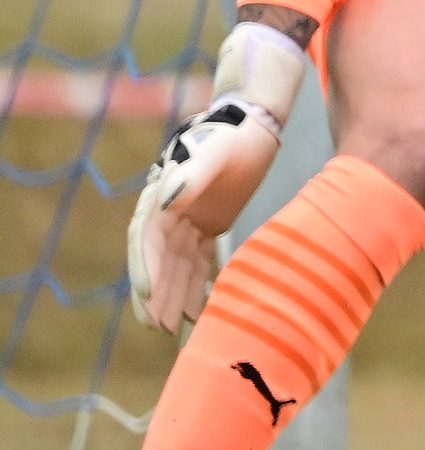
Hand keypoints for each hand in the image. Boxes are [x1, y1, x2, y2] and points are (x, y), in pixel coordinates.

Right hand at [129, 21, 307, 330]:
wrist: (255, 120)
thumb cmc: (235, 133)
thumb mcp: (217, 151)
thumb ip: (193, 174)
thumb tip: (166, 201)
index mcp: (162, 195)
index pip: (146, 239)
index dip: (144, 268)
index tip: (147, 296)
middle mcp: (168, 211)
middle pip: (157, 259)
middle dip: (155, 293)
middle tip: (156, 327)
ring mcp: (187, 218)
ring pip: (176, 265)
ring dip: (173, 295)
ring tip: (173, 329)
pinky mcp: (206, 223)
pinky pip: (196, 259)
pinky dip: (196, 283)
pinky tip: (199, 308)